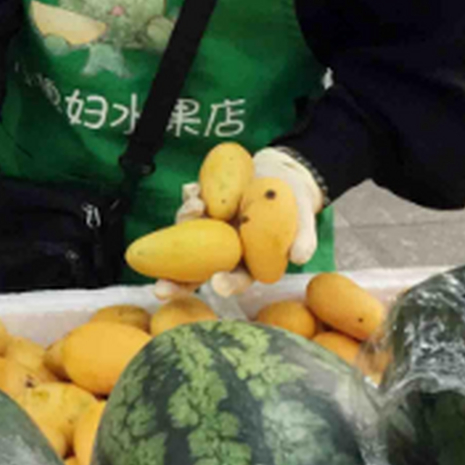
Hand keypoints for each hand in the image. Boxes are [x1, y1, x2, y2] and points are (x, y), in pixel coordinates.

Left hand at [154, 148, 323, 300]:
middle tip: (159, 290)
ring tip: (194, 207)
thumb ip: (303, 238)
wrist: (281, 173)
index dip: (227, 284)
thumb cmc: (295, 202)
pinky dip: (189, 198)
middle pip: (199, 270)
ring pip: (188, 235)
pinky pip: (192, 204)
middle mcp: (225, 248)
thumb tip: (298, 257)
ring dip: (184, 223)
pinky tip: (191, 190)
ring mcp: (211, 227)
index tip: (217, 285)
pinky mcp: (205, 205)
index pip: (237, 278)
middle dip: (177, 283)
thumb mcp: (305, 218)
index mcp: (249, 260)